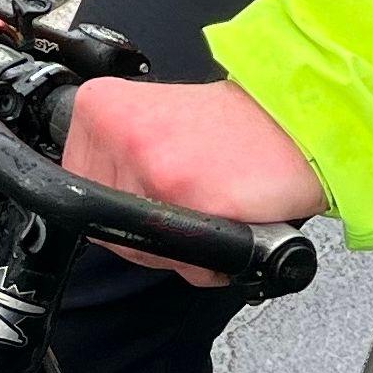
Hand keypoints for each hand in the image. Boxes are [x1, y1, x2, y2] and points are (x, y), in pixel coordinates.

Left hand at [59, 77, 329, 285]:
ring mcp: (151, 166)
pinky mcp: (190, 198)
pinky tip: (230, 223)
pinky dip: (210, 265)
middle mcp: (119, 133)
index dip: (117, 207)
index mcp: (100, 107)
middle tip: (193, 199)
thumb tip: (89, 210)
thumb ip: (116, 159)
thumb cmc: (234, 128)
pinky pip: (186, 263)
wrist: (297, 123)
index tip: (151, 196)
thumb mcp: (155, 120)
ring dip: (181, 251)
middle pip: (107, 226)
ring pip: (144, 250)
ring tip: (213, 205)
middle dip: (150, 234)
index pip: (76, 187)